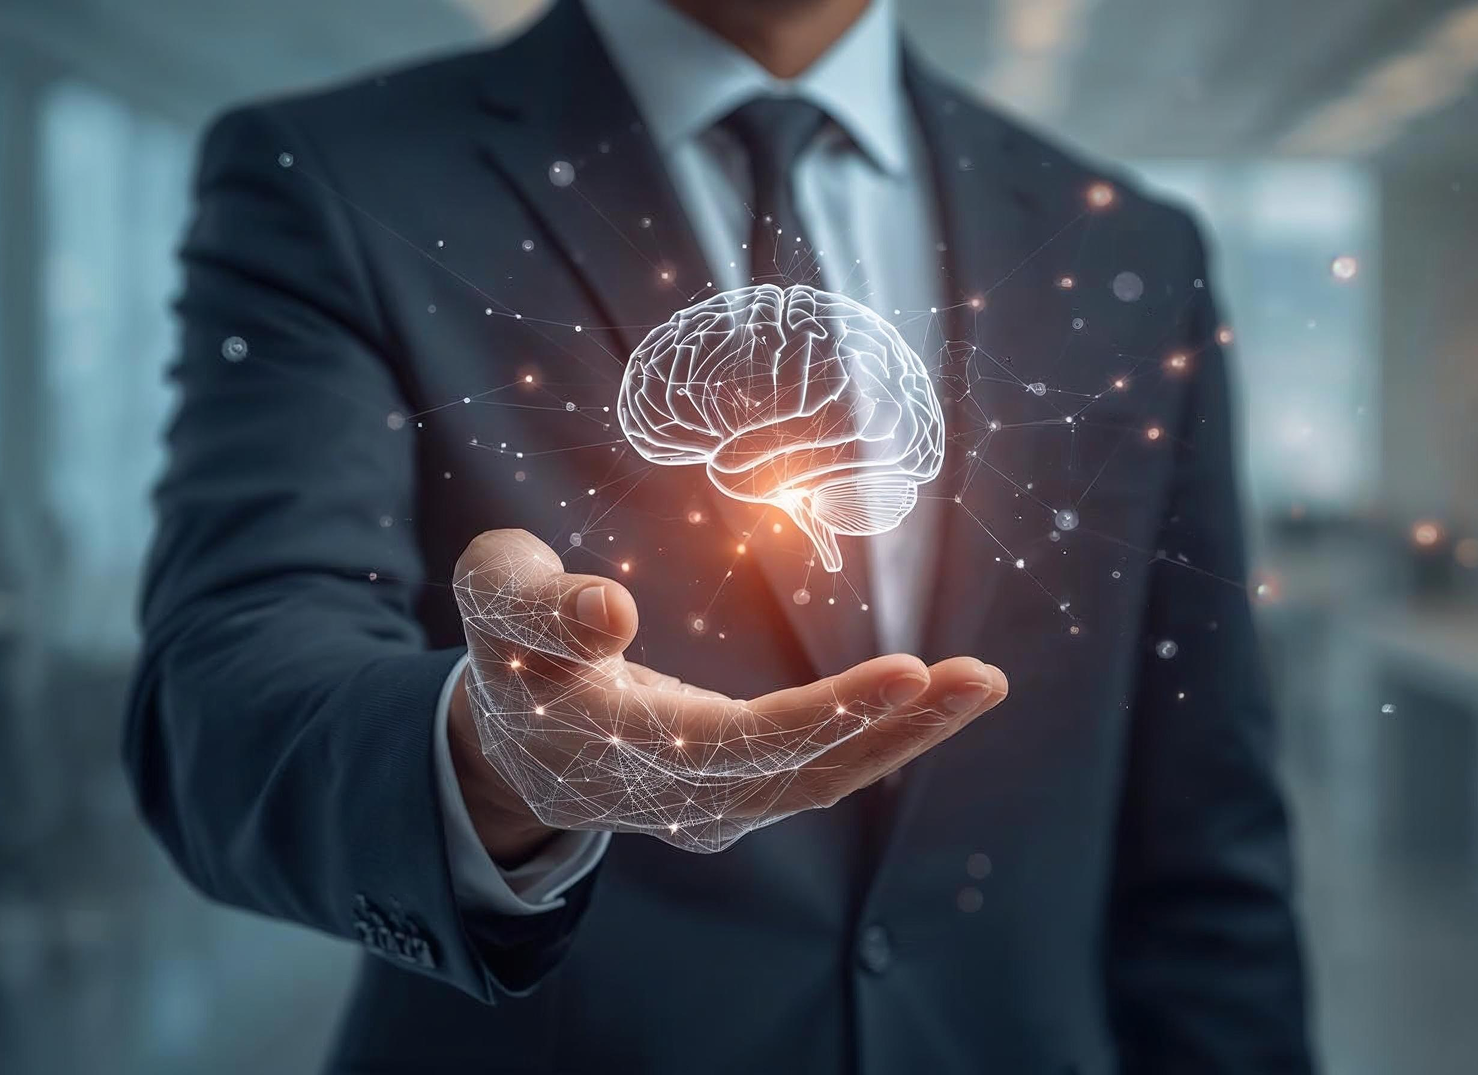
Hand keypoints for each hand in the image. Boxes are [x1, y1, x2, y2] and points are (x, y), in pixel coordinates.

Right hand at [448, 528, 1007, 855]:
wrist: (514, 744)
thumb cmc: (510, 653)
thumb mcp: (495, 604)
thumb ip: (537, 602)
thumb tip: (610, 609)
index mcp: (621, 748)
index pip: (741, 742)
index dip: (828, 714)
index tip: (907, 671)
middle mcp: (679, 797)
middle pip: (806, 771)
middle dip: (898, 726)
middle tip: (979, 677)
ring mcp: (716, 807)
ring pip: (827, 780)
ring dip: (910, 735)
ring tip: (982, 682)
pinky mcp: (744, 794)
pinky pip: (824, 773)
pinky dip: (884, 738)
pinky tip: (941, 700)